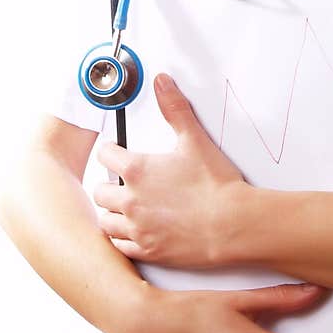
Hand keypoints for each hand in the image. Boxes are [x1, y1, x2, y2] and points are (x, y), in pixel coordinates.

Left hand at [94, 73, 242, 266]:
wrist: (233, 225)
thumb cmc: (215, 185)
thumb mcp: (194, 140)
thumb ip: (174, 109)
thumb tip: (161, 82)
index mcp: (136, 171)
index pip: (104, 155)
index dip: (110, 151)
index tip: (116, 152)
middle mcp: (130, 201)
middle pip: (99, 190)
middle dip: (108, 184)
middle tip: (122, 182)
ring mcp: (137, 229)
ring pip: (105, 221)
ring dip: (112, 213)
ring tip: (125, 208)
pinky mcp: (148, 251)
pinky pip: (120, 246)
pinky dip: (123, 238)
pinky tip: (134, 232)